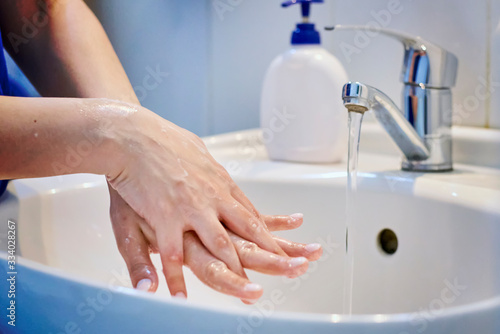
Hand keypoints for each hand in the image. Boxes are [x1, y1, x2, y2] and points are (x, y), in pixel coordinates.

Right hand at [106, 104, 290, 296]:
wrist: (132, 134)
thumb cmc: (162, 140)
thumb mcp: (197, 152)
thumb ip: (211, 171)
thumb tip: (221, 178)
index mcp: (220, 184)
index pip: (251, 214)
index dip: (269, 235)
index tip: (283, 249)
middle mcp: (213, 197)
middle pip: (248, 230)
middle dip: (271, 252)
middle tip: (291, 268)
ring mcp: (192, 208)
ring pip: (221, 245)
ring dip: (236, 270)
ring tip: (249, 292)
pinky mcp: (166, 216)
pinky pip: (173, 253)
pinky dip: (176, 276)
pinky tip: (181, 294)